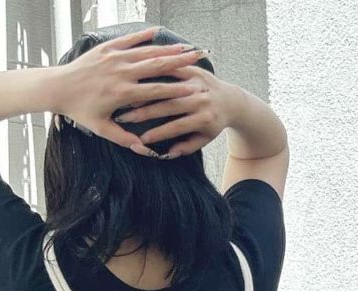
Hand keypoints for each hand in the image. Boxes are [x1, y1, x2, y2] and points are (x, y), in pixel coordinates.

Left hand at [51, 26, 206, 156]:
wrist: (58, 88)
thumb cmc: (79, 111)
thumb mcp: (101, 129)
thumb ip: (123, 138)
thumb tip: (143, 149)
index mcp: (122, 93)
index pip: (156, 90)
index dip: (178, 89)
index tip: (196, 88)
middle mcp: (121, 72)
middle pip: (157, 65)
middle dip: (180, 61)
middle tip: (198, 56)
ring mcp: (114, 57)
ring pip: (146, 50)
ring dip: (167, 48)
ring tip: (184, 46)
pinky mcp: (107, 48)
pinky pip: (129, 40)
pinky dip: (143, 36)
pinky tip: (158, 32)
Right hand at [117, 67, 235, 158]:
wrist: (231, 101)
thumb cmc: (213, 125)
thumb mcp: (204, 139)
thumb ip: (187, 147)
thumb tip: (169, 153)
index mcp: (204, 118)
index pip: (177, 127)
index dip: (158, 133)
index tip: (141, 139)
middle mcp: (202, 99)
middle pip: (170, 106)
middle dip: (146, 112)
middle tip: (125, 117)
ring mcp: (199, 83)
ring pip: (169, 86)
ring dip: (147, 91)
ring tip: (129, 96)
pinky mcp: (196, 70)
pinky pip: (174, 70)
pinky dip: (157, 73)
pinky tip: (139, 77)